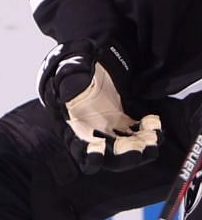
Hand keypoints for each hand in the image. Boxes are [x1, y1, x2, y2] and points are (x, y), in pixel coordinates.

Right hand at [39, 40, 162, 172]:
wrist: (90, 62)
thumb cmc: (74, 68)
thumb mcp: (68, 73)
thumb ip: (70, 81)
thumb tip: (70, 90)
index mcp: (73, 126)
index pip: (79, 151)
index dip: (90, 156)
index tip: (99, 149)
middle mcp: (92, 134)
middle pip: (109, 157)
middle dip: (125, 156)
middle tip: (138, 148)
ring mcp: (109, 130)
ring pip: (127, 149)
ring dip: (141, 146)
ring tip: (151, 136)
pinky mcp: (123, 123)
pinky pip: (138, 134)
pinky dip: (148, 133)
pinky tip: (152, 121)